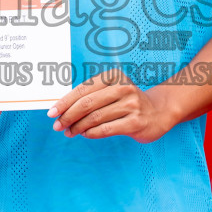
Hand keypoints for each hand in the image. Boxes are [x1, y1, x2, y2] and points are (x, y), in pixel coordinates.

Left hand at [48, 69, 176, 142]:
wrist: (159, 112)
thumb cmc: (127, 103)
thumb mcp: (111, 92)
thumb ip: (90, 97)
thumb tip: (61, 110)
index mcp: (113, 76)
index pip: (82, 90)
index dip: (64, 103)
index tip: (51, 113)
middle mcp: (123, 88)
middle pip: (86, 104)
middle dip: (68, 116)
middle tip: (58, 126)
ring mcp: (131, 105)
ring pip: (94, 118)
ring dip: (77, 127)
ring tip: (69, 132)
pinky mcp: (135, 122)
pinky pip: (105, 129)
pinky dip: (91, 133)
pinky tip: (85, 134)